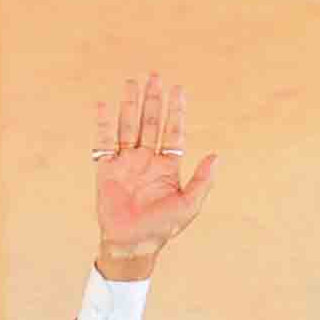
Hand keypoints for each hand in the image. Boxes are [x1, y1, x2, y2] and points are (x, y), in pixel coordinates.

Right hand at [91, 72, 218, 280]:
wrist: (132, 243)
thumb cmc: (163, 228)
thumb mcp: (189, 206)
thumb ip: (202, 181)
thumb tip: (216, 156)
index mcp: (167, 166)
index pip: (173, 132)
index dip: (176, 111)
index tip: (178, 89)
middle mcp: (147, 159)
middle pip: (150, 122)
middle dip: (154, 100)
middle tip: (155, 75)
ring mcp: (126, 162)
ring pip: (128, 126)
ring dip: (130, 104)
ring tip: (132, 82)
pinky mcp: (106, 168)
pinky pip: (103, 142)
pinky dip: (103, 124)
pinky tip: (103, 105)